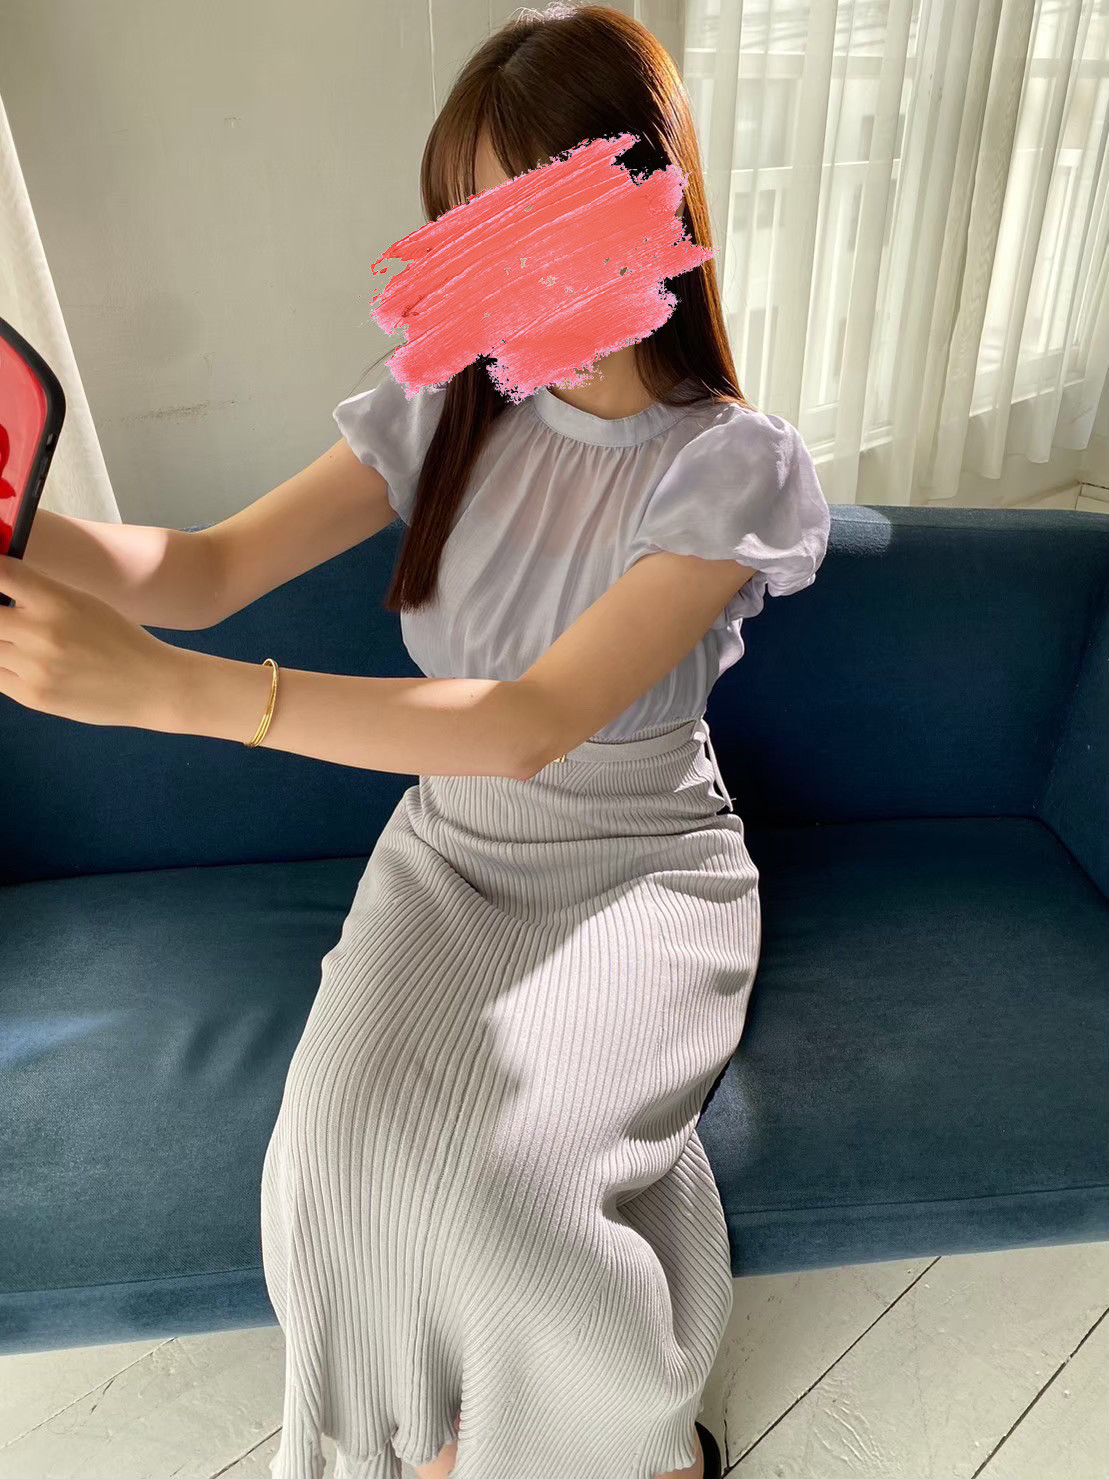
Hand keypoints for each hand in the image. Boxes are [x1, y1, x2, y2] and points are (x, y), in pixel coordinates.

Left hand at [0, 553, 180, 730]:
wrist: (153, 686)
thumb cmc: (120, 640)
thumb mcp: (84, 603)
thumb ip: (39, 594)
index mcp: (57, 602)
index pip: (2, 574)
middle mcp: (42, 633)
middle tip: (8, 619)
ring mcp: (35, 668)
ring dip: (1, 642)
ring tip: (18, 642)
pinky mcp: (34, 697)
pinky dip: (3, 667)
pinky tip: (23, 664)